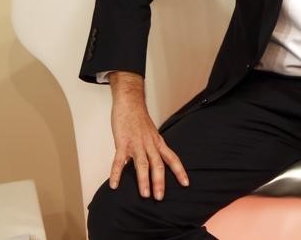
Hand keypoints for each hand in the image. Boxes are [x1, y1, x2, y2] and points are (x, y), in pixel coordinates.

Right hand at [108, 71, 188, 199]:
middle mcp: (149, 144)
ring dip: (143, 179)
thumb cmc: (139, 118)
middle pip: (158, 164)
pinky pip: (119, 160)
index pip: (172, 158)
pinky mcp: (122, 142)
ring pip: (142, 163)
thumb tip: (152, 163)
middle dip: (159, 181)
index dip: (179, 171)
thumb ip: (152, 147)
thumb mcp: (151, 133)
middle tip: (160, 197)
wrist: (129, 101)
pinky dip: (117, 173)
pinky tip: (115, 185)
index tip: (186, 183)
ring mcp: (136, 143)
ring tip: (145, 195)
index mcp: (157, 142)